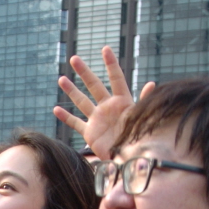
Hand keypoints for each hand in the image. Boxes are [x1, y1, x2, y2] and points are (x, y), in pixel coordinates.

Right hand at [53, 46, 155, 160]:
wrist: (128, 158)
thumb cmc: (137, 138)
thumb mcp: (140, 118)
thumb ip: (143, 101)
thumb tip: (152, 83)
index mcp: (122, 101)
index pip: (116, 79)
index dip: (111, 65)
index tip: (105, 50)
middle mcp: (108, 107)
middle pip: (94, 85)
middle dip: (84, 72)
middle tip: (74, 58)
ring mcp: (97, 119)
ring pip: (82, 101)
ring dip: (72, 91)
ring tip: (62, 79)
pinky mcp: (90, 132)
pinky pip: (76, 123)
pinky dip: (66, 117)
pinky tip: (56, 110)